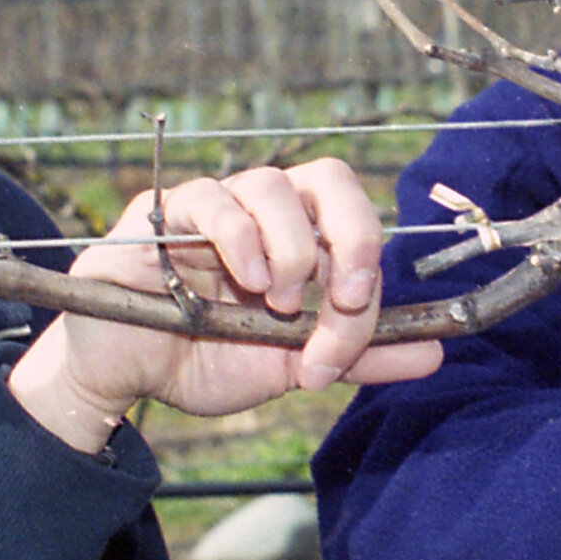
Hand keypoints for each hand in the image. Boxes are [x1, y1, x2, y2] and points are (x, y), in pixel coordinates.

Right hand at [9, 160, 443, 451]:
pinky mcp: (160, 211)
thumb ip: (359, 356)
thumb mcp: (290, 368)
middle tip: (342, 295)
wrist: (124, 381)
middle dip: (353, 235)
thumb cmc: (202, 361)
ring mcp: (213, 206)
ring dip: (289, 248)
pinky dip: (238, 236)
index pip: (354, 226)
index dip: (364, 275)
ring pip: (273, 185)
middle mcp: (263, 213)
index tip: (344, 334)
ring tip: (272, 300)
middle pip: (329, 177)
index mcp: (299, 240)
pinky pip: (210, 197)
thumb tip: (436, 350)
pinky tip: (240, 279)